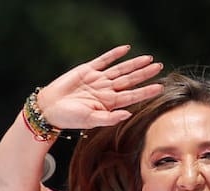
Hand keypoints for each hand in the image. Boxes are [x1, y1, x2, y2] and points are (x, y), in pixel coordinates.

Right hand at [35, 46, 163, 130]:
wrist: (49, 108)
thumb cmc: (68, 118)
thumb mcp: (89, 121)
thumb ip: (108, 118)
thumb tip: (127, 115)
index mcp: (108, 103)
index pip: (131, 96)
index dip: (145, 91)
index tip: (159, 87)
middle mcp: (105, 90)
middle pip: (129, 80)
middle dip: (144, 74)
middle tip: (159, 67)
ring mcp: (97, 79)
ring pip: (120, 69)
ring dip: (134, 64)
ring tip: (149, 59)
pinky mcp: (87, 70)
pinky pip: (104, 60)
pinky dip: (114, 54)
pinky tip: (126, 49)